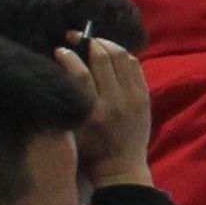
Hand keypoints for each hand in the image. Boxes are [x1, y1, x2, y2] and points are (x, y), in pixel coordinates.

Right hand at [67, 34, 152, 191]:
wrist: (121, 168)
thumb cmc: (91, 151)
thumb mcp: (73, 128)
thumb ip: (71, 98)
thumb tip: (64, 65)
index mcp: (93, 111)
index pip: (80, 72)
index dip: (69, 55)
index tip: (61, 49)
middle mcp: (115, 101)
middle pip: (103, 57)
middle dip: (88, 41)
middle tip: (77, 36)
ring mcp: (133, 97)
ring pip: (122, 56)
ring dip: (107, 44)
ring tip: (95, 42)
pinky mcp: (144, 97)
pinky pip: (135, 66)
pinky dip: (123, 55)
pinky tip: (113, 54)